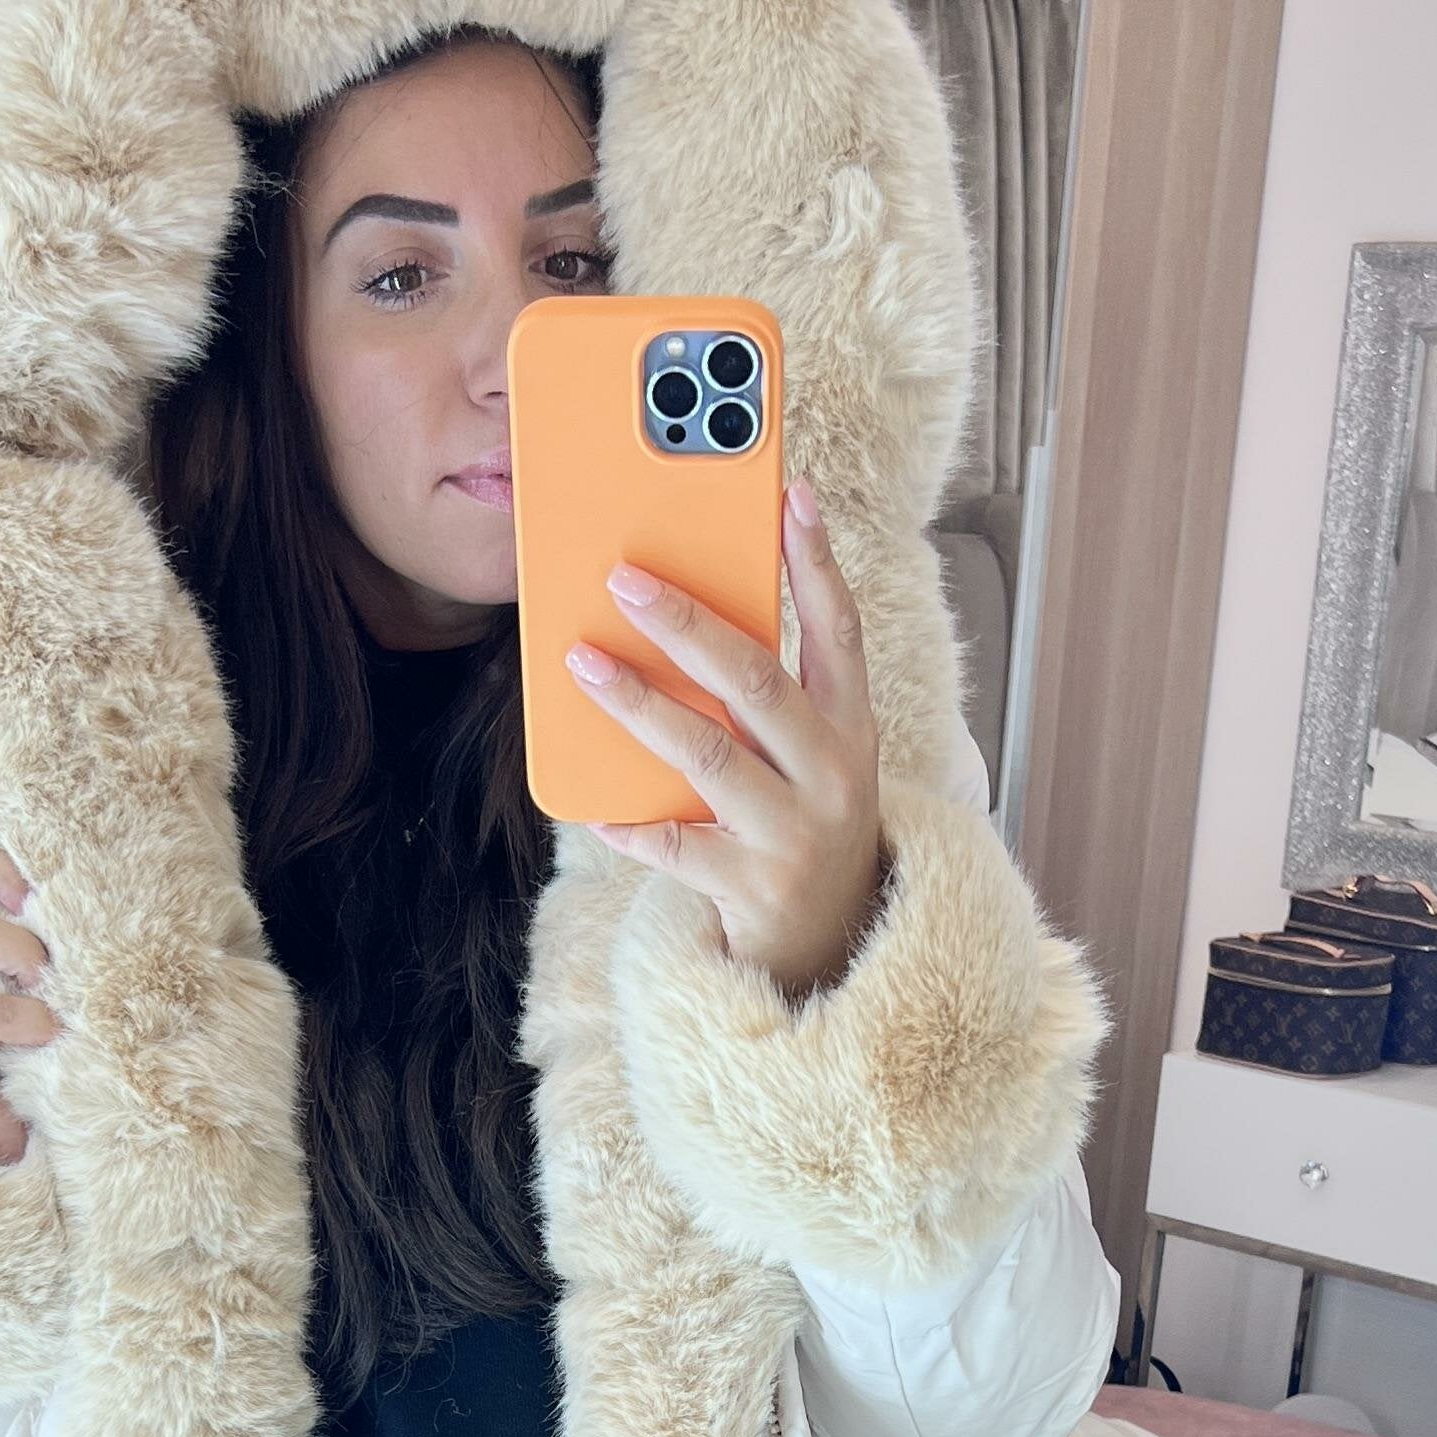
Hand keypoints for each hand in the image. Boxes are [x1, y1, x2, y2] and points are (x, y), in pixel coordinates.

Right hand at [0, 836, 62, 1165]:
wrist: (4, 1160)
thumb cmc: (29, 1075)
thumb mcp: (37, 996)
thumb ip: (42, 951)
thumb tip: (96, 905)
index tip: (36, 888)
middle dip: (7, 894)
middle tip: (46, 946)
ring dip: (21, 955)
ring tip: (48, 996)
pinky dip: (31, 1019)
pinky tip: (49, 1040)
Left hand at [566, 476, 889, 1002]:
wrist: (829, 942)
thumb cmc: (803, 821)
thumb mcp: (813, 754)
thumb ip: (771, 694)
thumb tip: (690, 612)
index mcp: (852, 727)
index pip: (840, 631)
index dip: (817, 562)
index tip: (791, 495)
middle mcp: (833, 775)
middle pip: (758, 684)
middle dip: (690, 626)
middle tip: (626, 581)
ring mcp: (794, 833)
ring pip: (709, 755)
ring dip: (640, 705)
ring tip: (584, 664)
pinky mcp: (753, 887)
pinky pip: (677, 846)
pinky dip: (632, 825)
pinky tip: (593, 806)